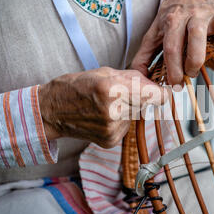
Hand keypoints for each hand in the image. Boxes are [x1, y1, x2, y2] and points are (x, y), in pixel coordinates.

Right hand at [38, 67, 167, 147]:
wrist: (52, 110)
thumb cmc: (76, 87)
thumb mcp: (105, 72)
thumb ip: (134, 78)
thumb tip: (157, 86)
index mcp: (112, 89)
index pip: (154, 95)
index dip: (160, 93)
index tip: (162, 91)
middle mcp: (113, 111)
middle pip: (145, 104)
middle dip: (139, 98)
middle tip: (121, 93)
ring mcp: (112, 129)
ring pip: (136, 116)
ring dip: (128, 109)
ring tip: (108, 105)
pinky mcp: (110, 140)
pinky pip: (126, 127)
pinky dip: (120, 121)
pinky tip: (103, 117)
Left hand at [132, 0, 213, 85]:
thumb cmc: (169, 19)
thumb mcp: (153, 34)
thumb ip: (144, 56)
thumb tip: (138, 79)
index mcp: (174, 19)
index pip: (172, 46)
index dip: (173, 69)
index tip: (176, 85)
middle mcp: (195, 15)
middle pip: (197, 35)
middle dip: (194, 60)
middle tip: (192, 75)